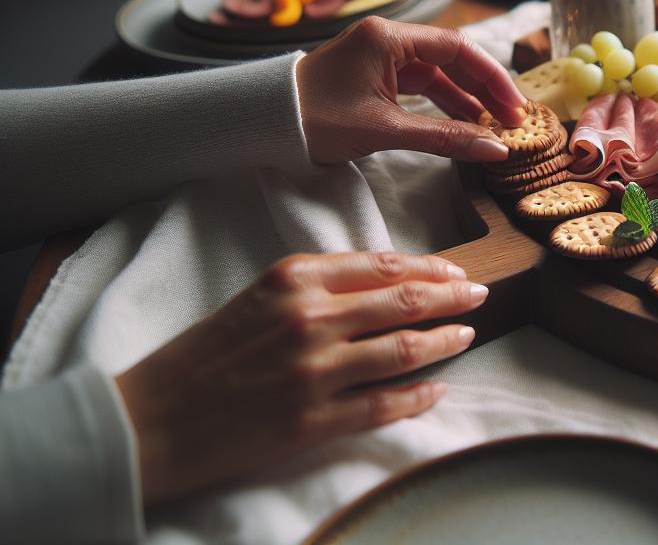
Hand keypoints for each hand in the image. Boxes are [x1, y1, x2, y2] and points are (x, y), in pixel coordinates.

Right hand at [115, 251, 485, 505]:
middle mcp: (309, 319)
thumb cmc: (203, 355)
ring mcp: (315, 372)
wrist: (152, 419)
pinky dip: (418, 397)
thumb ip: (317, 286)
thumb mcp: (258, 297)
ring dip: (444, 342)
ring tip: (466, 335)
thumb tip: (385, 281)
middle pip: (405, 301)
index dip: (429, 266)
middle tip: (478, 294)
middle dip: (452, 295)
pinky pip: (384, 406)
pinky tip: (437, 390)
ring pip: (403, 350)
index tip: (454, 269)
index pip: (383, 265)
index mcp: (294, 279)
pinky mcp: (313, 420)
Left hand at [295, 16, 527, 163]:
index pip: (458, 49)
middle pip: (452, 59)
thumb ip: (444, 138)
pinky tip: (463, 124)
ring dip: (467, 100)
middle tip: (512, 121)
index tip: (515, 107)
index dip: (492, 77)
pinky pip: (420, 86)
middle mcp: (387, 39)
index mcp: (389, 37)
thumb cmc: (313, 119)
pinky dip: (443, 104)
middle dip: (484, 90)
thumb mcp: (383, 130)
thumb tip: (495, 149)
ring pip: (438, 74)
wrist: (262, 125)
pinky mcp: (374, 76)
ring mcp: (380, 57)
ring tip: (493, 128)